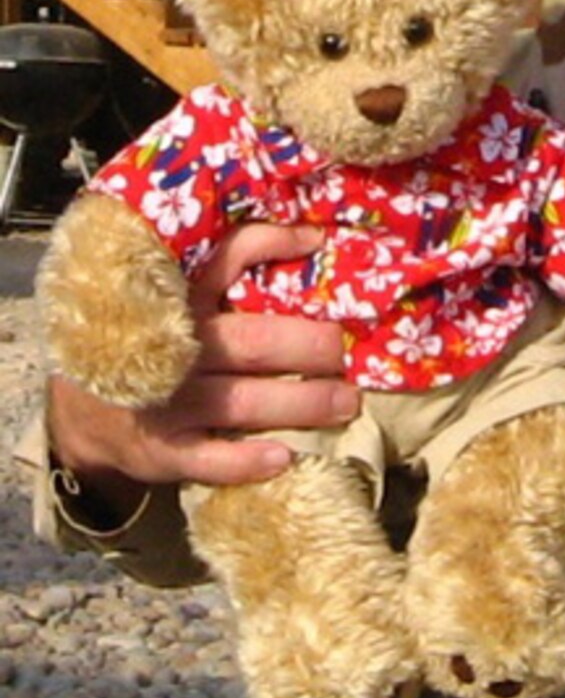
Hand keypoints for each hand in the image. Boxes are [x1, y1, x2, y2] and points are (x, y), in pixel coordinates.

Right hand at [46, 223, 354, 510]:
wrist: (86, 412)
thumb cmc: (150, 347)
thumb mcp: (172, 298)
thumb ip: (225, 269)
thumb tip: (310, 237)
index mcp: (179, 301)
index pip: (225, 260)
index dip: (270, 245)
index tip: (316, 241)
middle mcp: (176, 349)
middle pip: (254, 343)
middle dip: (309, 346)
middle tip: (346, 349)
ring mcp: (169, 403)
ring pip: (243, 403)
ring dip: (301, 403)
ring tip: (345, 401)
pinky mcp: (164, 451)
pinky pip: (210, 459)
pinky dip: (246, 460)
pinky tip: (284, 456)